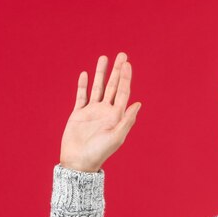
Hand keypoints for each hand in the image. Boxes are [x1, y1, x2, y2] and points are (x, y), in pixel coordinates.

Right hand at [59, 52, 141, 171]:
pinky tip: (84, 74)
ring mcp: (92, 111)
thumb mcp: (116, 136)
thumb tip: (138, 103)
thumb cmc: (100, 152)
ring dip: (101, 73)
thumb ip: (127, 120)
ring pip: (98, 87)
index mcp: (116, 115)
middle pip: (113, 86)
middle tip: (122, 54)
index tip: (127, 64)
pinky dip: (83, 85)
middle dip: (117, 71)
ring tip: (104, 58)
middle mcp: (106, 111)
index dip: (126, 77)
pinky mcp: (79, 114)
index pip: (123, 92)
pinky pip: (81, 96)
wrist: (79, 162)